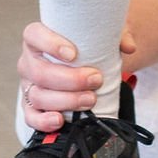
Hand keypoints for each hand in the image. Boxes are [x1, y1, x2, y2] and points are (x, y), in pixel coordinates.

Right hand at [16, 18, 114, 132]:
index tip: (73, 54)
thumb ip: (115, 36)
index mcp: (37, 38)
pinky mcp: (31, 107)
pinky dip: (44, 122)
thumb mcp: (99, 36)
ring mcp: (28, 86)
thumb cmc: (84, 48)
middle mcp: (29, 62)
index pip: (34, 35)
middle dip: (70, 80)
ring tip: (90, 100)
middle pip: (40, 72)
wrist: (79, 66)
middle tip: (96, 80)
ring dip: (66, 101)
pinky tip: (61, 121)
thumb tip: (129, 47)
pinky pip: (31, 117)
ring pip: (38, 96)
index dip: (50, 44)